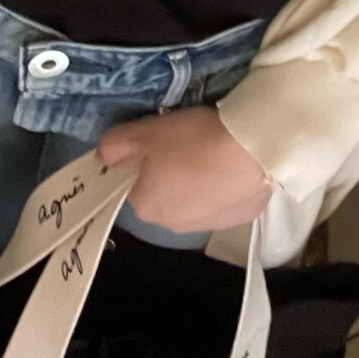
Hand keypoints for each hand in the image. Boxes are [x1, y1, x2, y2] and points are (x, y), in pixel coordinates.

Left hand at [96, 106, 272, 233]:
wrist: (254, 151)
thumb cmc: (192, 141)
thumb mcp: (143, 133)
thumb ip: (113, 146)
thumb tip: (104, 157)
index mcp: (145, 207)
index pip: (132, 184)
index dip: (142, 161)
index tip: (158, 142)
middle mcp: (173, 224)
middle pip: (164, 194)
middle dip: (171, 173)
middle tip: (187, 144)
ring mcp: (210, 224)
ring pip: (195, 199)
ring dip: (199, 181)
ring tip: (214, 152)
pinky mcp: (241, 217)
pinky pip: (224, 199)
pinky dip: (225, 184)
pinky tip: (234, 164)